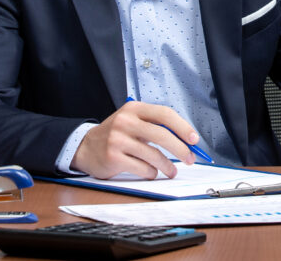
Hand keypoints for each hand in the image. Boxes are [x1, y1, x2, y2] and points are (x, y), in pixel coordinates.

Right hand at [71, 100, 199, 179]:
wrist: (86, 147)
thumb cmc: (117, 135)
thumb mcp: (133, 121)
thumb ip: (156, 126)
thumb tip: (186, 141)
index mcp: (134, 109)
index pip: (164, 114)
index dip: (182, 127)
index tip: (194, 139)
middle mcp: (125, 121)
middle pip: (161, 134)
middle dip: (180, 149)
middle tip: (190, 158)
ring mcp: (118, 139)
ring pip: (153, 155)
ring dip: (167, 166)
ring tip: (171, 171)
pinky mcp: (113, 157)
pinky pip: (142, 168)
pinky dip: (151, 172)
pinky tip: (151, 172)